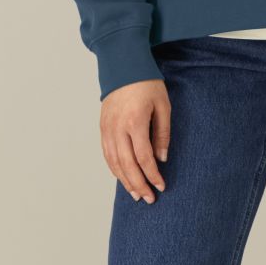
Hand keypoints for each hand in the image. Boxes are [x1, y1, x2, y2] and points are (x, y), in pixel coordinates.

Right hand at [100, 79, 170, 201]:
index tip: (161, 186)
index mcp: (135, 122)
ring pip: (114, 162)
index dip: (152, 175)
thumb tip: (161, 158)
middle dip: (139, 184)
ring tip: (136, 194)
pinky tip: (122, 177)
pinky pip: (107, 153)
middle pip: (127, 165)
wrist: (123, 65)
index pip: (143, 157)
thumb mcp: (163, 106)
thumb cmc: (147, 83)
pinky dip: (114, 168)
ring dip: (125, 180)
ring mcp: (107, 129)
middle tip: (149, 198)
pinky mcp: (102, 127)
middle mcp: (117, 128)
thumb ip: (162, 134)